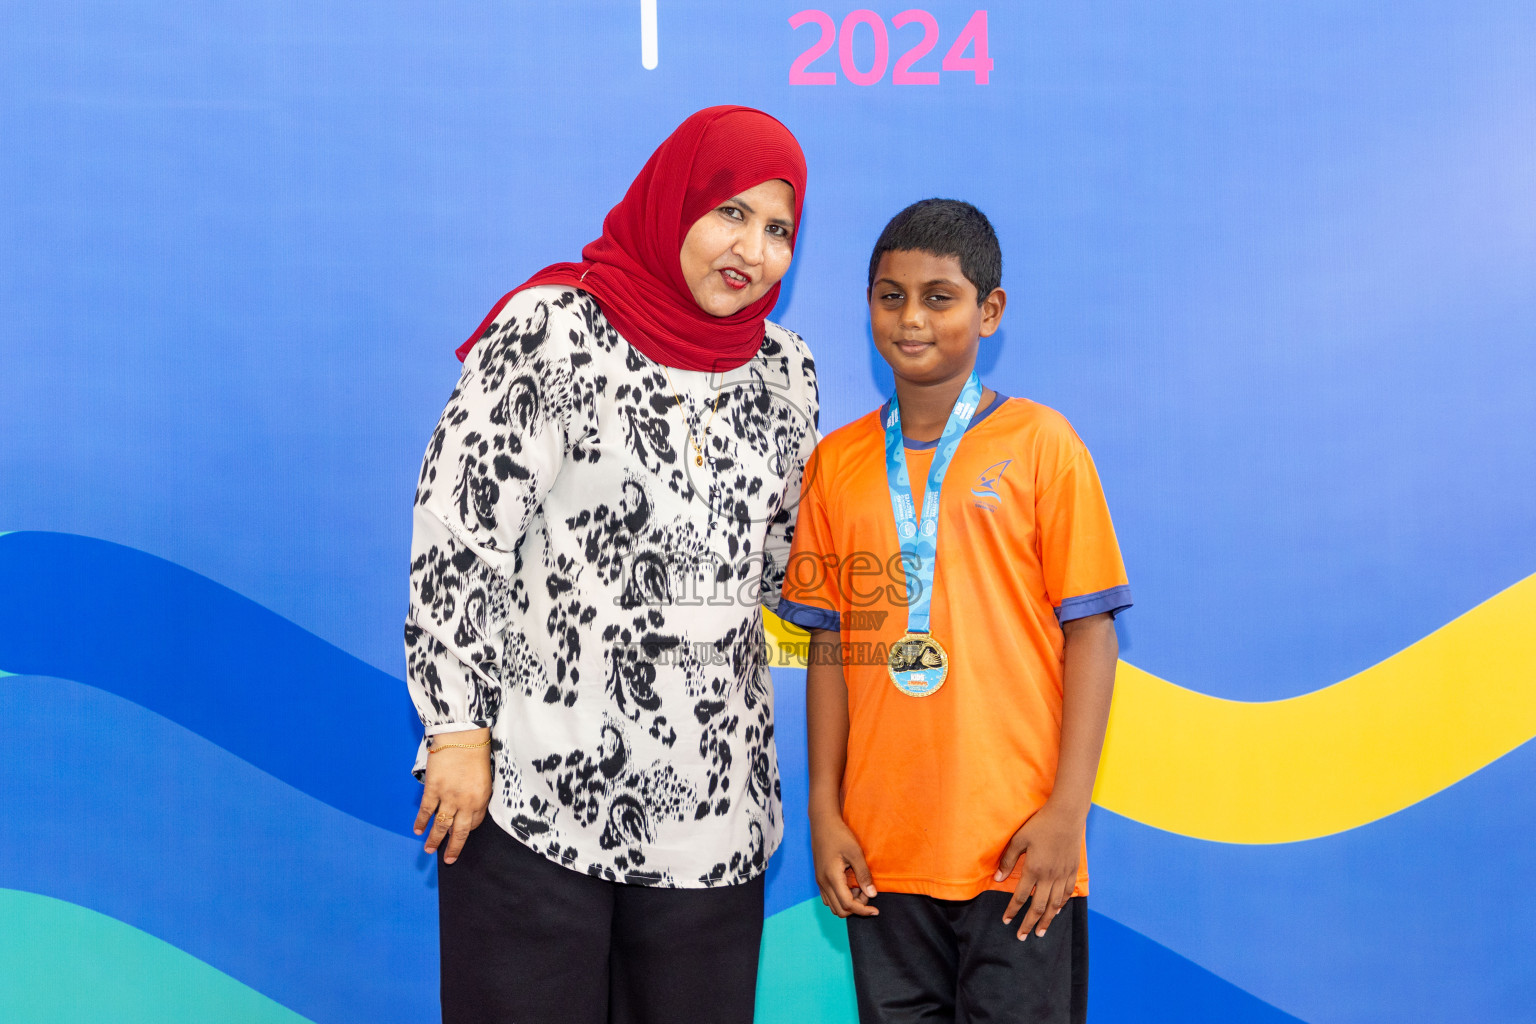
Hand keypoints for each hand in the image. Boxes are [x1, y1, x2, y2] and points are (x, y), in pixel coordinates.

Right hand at [414, 728, 492, 864]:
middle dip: (452, 847)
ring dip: (434, 839)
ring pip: (440, 825)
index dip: (467, 830)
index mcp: (481, 800)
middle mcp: (465, 803)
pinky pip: (426, 810)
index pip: (474, 823)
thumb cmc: (477, 752)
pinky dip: (421, 821)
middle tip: (448, 860)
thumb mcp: (485, 777)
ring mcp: (448, 797)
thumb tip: (469, 808)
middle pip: (458, 832)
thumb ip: (478, 795)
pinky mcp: (433, 789)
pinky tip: (418, 829)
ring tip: (429, 850)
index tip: (461, 833)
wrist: (462, 736)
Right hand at [811, 809, 878, 917]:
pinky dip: (841, 898)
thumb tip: (872, 894)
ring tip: (859, 887)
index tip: (876, 910)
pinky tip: (850, 885)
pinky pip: (829, 897)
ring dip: (848, 903)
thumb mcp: (855, 852)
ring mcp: (820, 881)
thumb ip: (863, 875)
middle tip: (867, 892)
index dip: (863, 911)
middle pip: (840, 910)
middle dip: (856, 907)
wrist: (822, 823)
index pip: (848, 905)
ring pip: (833, 906)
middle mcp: (823, 883)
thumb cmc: (839, 835)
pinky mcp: (820, 877)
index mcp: (832, 878)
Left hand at [995, 800, 1083, 939]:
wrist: (1066, 816)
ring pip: (1054, 905)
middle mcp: (1049, 876)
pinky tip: (1056, 912)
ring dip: (1046, 920)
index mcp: (1034, 869)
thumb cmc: (1040, 825)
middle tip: (1022, 937)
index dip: (1012, 911)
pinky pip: (1066, 894)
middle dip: (1029, 923)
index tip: (1006, 921)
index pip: (1020, 897)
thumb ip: (1008, 860)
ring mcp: (1063, 875)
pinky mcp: (1072, 871)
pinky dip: (1061, 906)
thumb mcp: (1019, 839)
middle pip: (1038, 907)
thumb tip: (997, 879)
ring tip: (1040, 932)